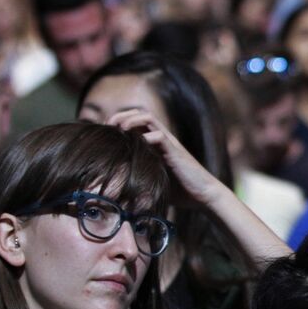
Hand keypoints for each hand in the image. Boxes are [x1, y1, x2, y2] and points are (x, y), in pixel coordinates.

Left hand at [106, 109, 226, 209]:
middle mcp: (163, 139)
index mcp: (156, 143)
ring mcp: (169, 143)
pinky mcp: (175, 152)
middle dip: (121, 116)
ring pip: (149, 118)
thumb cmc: (179, 191)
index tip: (104, 132)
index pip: (136, 121)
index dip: (118, 122)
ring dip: (131, 120)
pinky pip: (159, 136)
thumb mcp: (152, 180)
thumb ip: (138, 175)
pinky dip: (145, 137)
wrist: (203, 195)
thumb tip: (115, 187)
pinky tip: (135, 147)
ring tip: (118, 129)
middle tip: (107, 127)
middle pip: (140, 113)